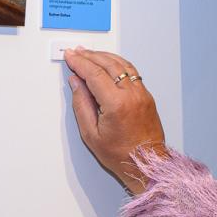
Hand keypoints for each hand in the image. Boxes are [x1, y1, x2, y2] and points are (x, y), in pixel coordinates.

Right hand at [65, 48, 167, 193]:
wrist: (146, 163)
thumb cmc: (121, 154)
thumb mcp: (90, 134)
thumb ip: (81, 104)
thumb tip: (76, 83)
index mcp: (116, 104)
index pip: (94, 74)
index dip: (79, 63)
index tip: (70, 57)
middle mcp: (132, 95)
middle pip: (108, 64)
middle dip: (90, 56)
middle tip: (76, 52)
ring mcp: (142, 94)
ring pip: (122, 64)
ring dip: (104, 56)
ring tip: (90, 53)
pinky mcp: (146, 96)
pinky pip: (132, 72)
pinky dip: (118, 63)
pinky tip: (109, 63)